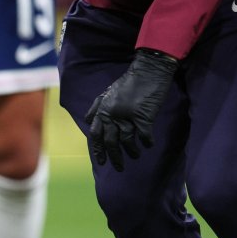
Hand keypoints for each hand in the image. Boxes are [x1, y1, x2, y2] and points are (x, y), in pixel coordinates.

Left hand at [84, 49, 177, 171]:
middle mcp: (112, 114)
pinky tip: (148, 145)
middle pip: (110, 142)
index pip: (95, 134)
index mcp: (103, 110)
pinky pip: (143, 135)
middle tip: (118, 167)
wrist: (148, 69)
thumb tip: (88, 121)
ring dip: (131, 151)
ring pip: (126, 141)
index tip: (100, 160)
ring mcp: (127, 116)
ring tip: (135, 156)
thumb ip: (96, 106)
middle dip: (114, 157)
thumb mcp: (108, 92)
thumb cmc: (129, 81)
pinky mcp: (143, 116)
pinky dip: (146, 142)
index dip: (97, 149)